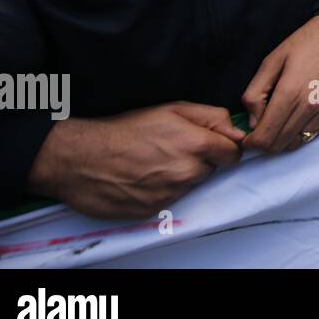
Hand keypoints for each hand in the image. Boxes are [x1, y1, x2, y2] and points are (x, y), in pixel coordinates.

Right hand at [26, 102, 244, 219]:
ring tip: (154, 162)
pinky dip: (162, 190)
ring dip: (180, 175)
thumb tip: (237, 131)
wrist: (82, 158)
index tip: (209, 143)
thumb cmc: (126, 129)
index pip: (233, 154)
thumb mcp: (172, 108)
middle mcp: (187, 173)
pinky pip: (171, 199)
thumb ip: (212, 116)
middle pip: (211, 169)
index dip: (223, 147)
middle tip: (172, 149)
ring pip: (190, 184)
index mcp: (196, 145)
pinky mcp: (154, 210)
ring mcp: (171, 194)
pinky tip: (143, 177)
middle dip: (199, 160)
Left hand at [242, 15, 318, 152]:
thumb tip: (254, 122)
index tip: (247, 138)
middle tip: (260, 133)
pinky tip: (295, 119)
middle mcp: (311, 106)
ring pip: (298, 142)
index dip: (252, 143)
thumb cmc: (301, 44)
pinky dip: (301, 133)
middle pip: (281, 144)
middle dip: (265, 144)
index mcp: (290, 93)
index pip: (266, 136)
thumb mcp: (270, 62)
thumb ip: (255, 94)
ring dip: (284, 140)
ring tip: (278, 125)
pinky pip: (315, 133)